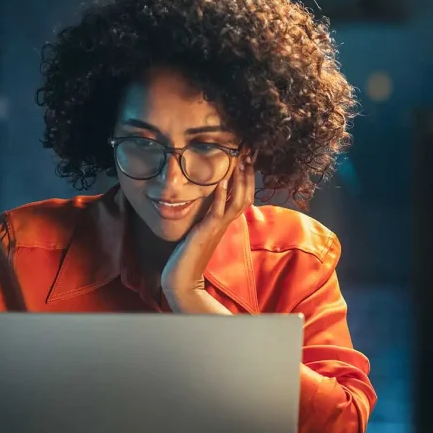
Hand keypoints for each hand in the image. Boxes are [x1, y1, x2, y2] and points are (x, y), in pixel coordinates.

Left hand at [161, 154, 255, 308]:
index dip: (248, 178)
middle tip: (251, 153)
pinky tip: (222, 180)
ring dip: (240, 180)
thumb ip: (206, 218)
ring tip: (241, 161)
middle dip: (249, 174)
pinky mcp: (206, 232)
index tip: (248, 158)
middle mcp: (225, 224)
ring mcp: (217, 228)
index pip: (244, 197)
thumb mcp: (200, 231)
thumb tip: (207, 203)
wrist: (182, 279)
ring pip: (238, 201)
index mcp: (224, 223)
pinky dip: (221, 195)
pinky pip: (217, 212)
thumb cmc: (188, 256)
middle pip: (246, 196)